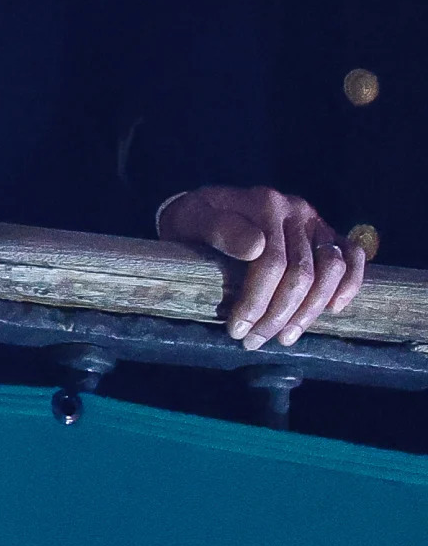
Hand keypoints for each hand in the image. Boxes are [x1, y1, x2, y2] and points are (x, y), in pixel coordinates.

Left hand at [158, 185, 367, 348]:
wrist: (204, 213)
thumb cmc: (194, 222)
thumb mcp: (192, 221)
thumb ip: (218, 229)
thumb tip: (256, 247)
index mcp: (264, 203)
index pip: (272, 262)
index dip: (256, 300)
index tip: (238, 329)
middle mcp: (295, 209)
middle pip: (302, 272)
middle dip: (279, 314)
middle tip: (255, 341)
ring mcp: (315, 220)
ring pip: (331, 271)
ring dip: (310, 310)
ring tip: (285, 337)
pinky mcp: (328, 233)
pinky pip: (353, 256)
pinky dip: (350, 284)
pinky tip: (333, 309)